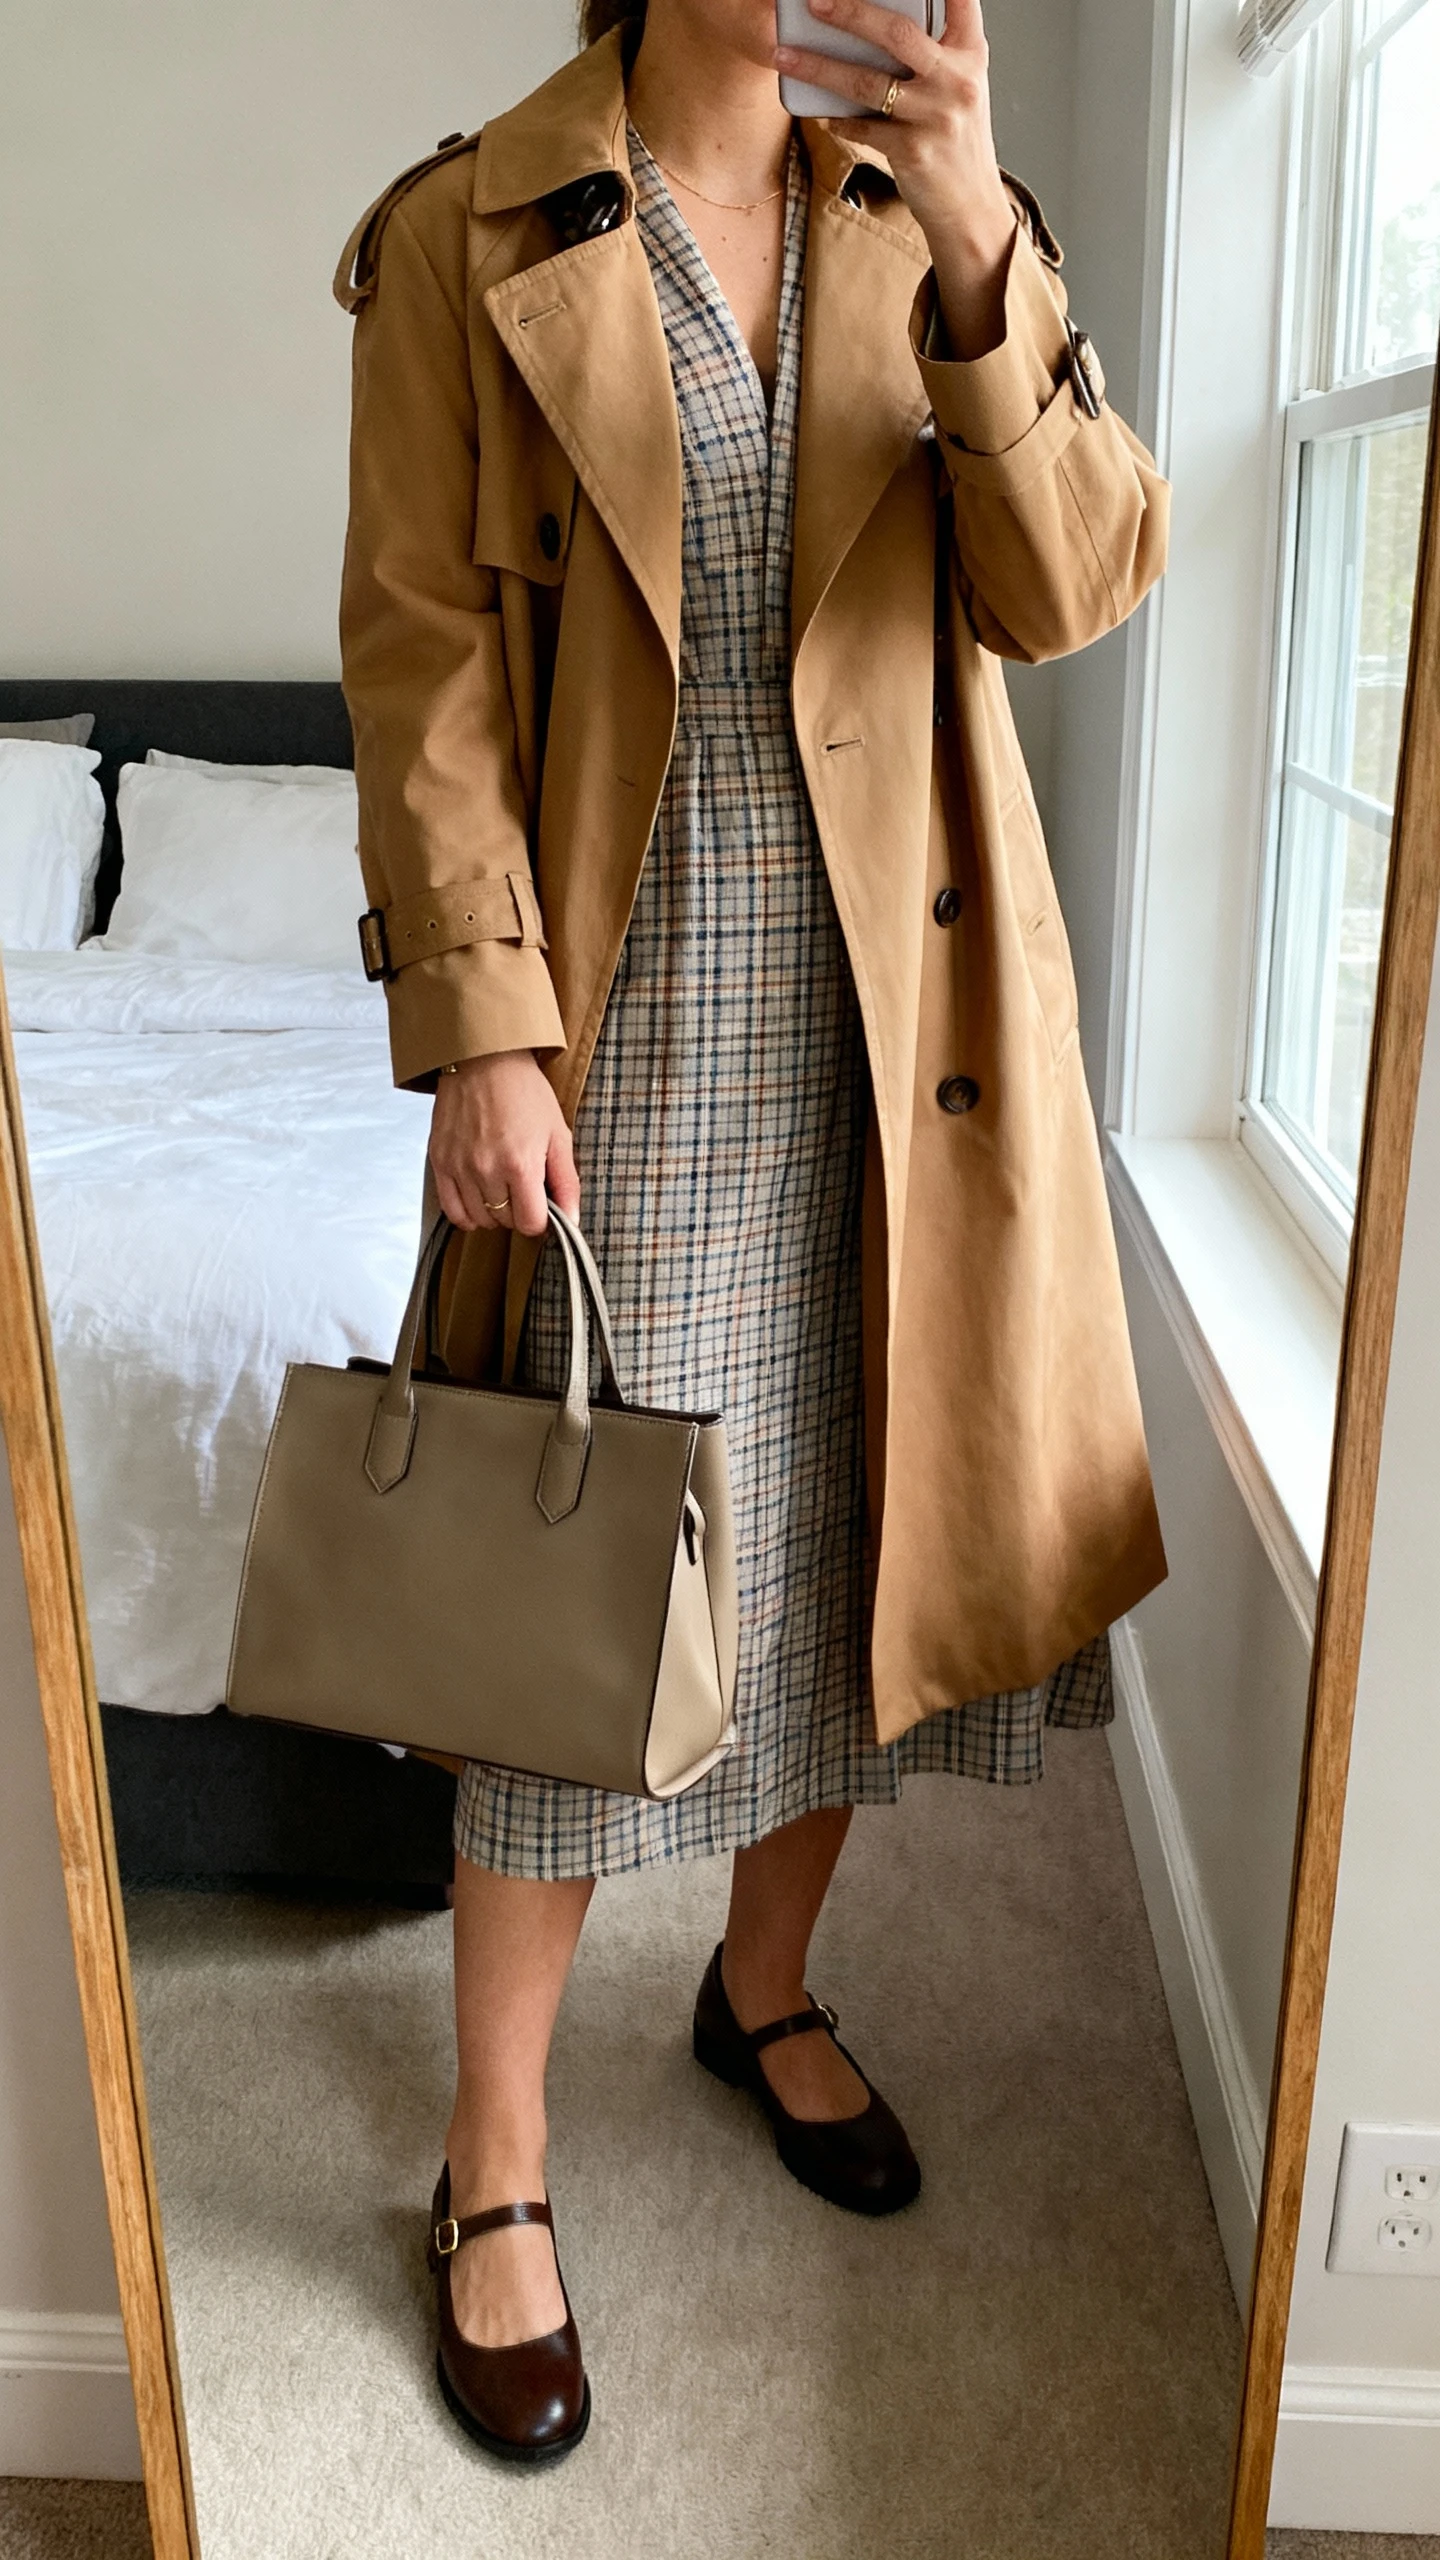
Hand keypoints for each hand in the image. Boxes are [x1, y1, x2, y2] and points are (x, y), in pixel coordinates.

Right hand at [429, 1050, 579, 1237]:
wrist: (483, 1060)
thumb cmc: (524, 1091)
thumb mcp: (557, 1133)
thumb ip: (566, 1181)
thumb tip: (572, 1220)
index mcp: (520, 1164)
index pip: (531, 1223)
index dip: (541, 1219)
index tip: (542, 1205)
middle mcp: (486, 1170)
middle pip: (505, 1221)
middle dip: (519, 1212)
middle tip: (523, 1189)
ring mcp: (459, 1167)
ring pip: (479, 1219)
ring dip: (494, 1213)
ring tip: (501, 1189)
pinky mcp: (439, 1162)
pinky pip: (451, 1210)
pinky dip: (467, 1213)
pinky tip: (478, 1199)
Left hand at [775, 0, 1016, 356]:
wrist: (971, 207)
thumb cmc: (955, 141)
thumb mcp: (958, 87)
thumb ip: (931, 53)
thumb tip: (870, 26)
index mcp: (971, 54)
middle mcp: (958, 80)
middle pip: (897, 32)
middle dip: (851, 13)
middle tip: (815, 4)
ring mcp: (935, 117)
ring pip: (867, 82)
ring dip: (819, 67)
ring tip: (785, 56)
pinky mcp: (913, 151)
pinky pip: (862, 126)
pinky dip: (838, 118)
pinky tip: (821, 111)